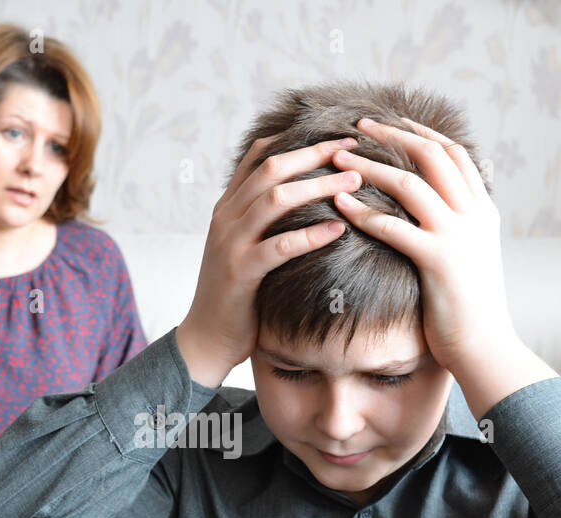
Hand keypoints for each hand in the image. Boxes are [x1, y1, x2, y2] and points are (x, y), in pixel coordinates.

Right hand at [175, 134, 363, 386]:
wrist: (206, 338)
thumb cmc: (236, 295)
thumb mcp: (244, 247)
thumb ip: (263, 220)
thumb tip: (303, 196)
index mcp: (228, 207)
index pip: (260, 156)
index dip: (299, 140)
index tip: (337, 136)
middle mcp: (226, 218)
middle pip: (272, 169)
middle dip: (315, 154)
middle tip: (353, 149)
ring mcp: (230, 243)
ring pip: (276, 199)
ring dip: (318, 186)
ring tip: (354, 182)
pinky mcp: (240, 273)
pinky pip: (279, 246)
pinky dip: (311, 235)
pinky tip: (339, 229)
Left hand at [329, 116, 518, 371]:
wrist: (485, 345)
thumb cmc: (469, 307)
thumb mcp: (470, 256)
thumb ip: (455, 227)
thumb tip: (431, 210)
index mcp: (482, 209)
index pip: (453, 153)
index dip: (421, 132)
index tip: (391, 121)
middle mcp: (474, 214)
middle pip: (432, 155)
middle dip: (392, 136)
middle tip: (358, 126)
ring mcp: (458, 235)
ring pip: (410, 185)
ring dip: (370, 168)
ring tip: (338, 160)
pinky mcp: (439, 260)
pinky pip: (394, 227)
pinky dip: (363, 212)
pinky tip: (339, 204)